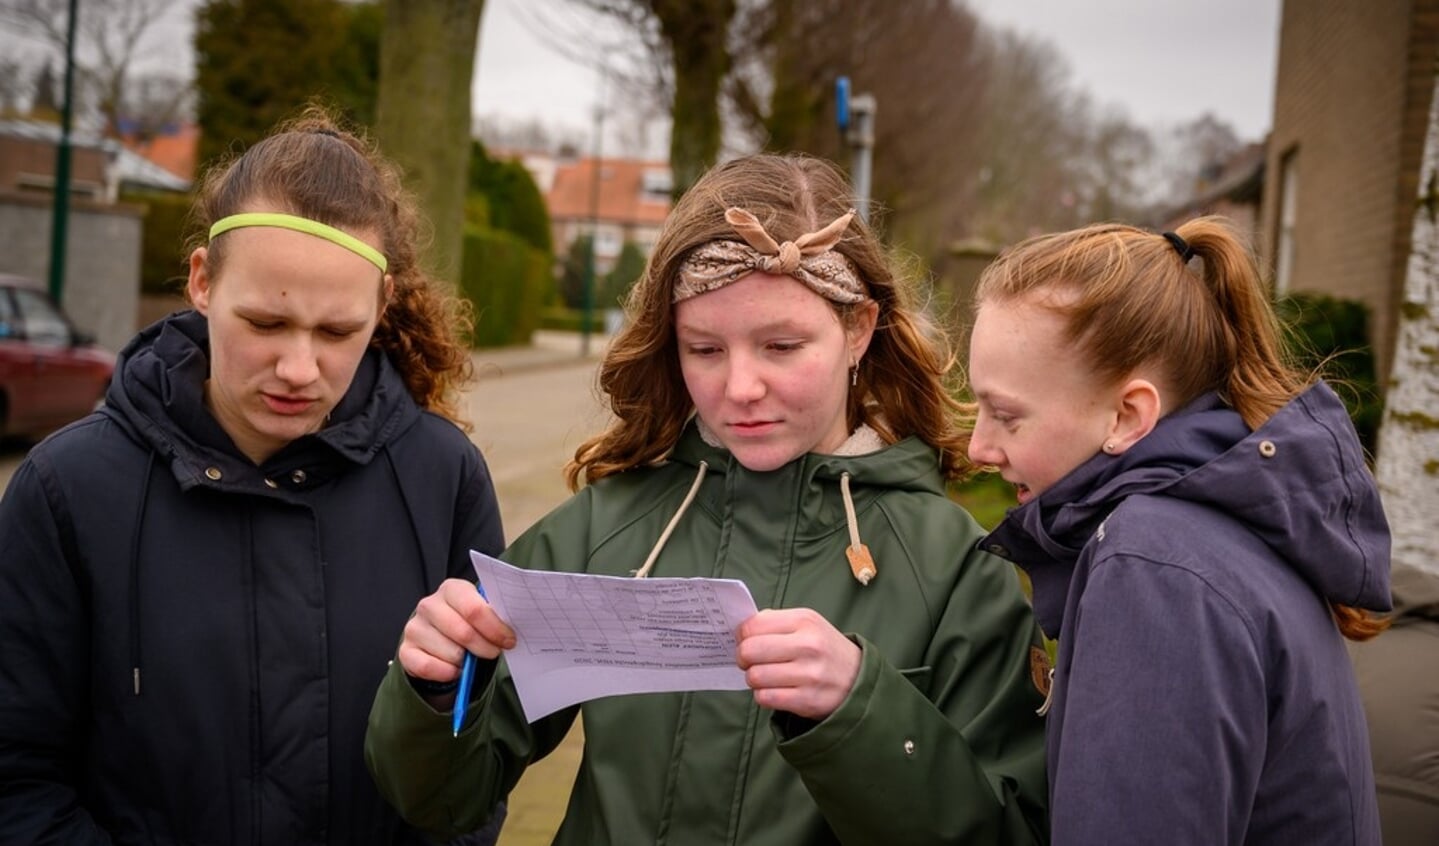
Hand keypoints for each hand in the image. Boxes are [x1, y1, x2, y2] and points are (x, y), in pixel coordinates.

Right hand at [396, 578, 516, 682]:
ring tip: (470, 659)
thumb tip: (510, 630)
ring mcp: (415, 628)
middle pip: (463, 632)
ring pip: (449, 652)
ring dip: (465, 662)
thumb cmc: (469, 623)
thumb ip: (495, 616)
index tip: (508, 640)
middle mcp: (429, 605)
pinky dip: (447, 673)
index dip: (494, 628)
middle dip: (485, 647)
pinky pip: (428, 667)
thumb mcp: (483, 613)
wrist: (442, 638)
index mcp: (452, 589)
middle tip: (495, 652)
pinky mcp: (406, 651)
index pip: (474, 608)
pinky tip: (455, 670)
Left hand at [735, 608, 861, 719]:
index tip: (745, 642)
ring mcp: (809, 674)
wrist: (859, 679)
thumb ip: (774, 622)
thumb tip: (740, 630)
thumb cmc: (823, 649)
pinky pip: (766, 698)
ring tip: (765, 677)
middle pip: (750, 651)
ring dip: (754, 679)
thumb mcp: (807, 624)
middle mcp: (808, 645)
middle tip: (749, 662)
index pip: (753, 626)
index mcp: (804, 620)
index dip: (741, 636)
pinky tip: (774, 691)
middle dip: (743, 658)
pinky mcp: (808, 700)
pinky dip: (763, 696)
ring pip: (755, 676)